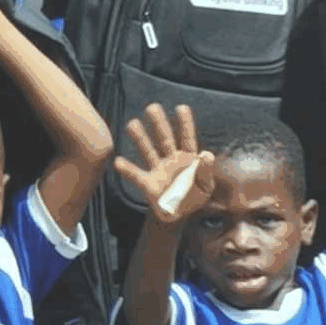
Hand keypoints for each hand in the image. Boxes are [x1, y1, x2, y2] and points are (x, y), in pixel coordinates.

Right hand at [110, 103, 213, 224]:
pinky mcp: (148, 184)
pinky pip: (136, 175)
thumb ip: (207, 172)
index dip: (185, 123)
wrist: (180, 217)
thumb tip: (207, 154)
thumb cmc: (194, 198)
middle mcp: (171, 160)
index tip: (181, 107)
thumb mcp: (207, 187)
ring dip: (140, 138)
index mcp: (188, 158)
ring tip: (132, 124)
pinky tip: (118, 162)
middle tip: (152, 107)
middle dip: (159, 123)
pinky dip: (127, 169)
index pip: (187, 138)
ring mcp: (158, 170)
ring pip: (148, 150)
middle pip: (164, 138)